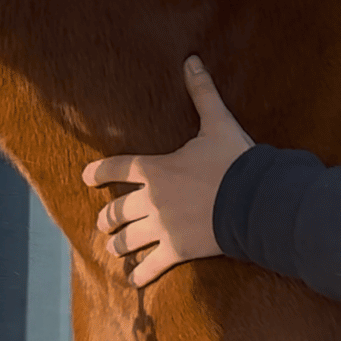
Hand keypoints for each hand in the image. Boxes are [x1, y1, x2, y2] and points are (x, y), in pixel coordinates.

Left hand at [81, 56, 254, 287]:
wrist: (254, 199)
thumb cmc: (235, 160)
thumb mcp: (217, 123)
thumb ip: (201, 93)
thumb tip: (192, 60)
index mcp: (156, 169)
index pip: (116, 168)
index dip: (98, 172)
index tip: (86, 177)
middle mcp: (152, 200)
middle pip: (116, 210)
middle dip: (107, 217)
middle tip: (104, 221)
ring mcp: (162, 228)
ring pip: (127, 240)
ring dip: (117, 245)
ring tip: (113, 248)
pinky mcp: (177, 251)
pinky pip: (150, 267)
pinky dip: (139, 275)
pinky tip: (133, 279)